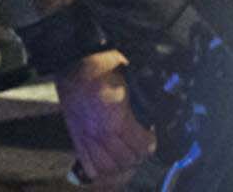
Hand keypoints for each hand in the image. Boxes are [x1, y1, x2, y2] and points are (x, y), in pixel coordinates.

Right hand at [58, 50, 153, 184]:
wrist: (75, 65)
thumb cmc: (103, 68)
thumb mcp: (131, 79)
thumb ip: (142, 95)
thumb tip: (157, 102)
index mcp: (118, 118)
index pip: (141, 145)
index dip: (150, 142)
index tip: (150, 136)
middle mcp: (102, 132)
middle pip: (127, 160)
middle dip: (138, 154)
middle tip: (140, 145)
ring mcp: (88, 137)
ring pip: (109, 167)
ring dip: (120, 163)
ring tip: (125, 154)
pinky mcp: (77, 138)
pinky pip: (90, 165)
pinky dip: (100, 168)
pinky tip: (108, 159)